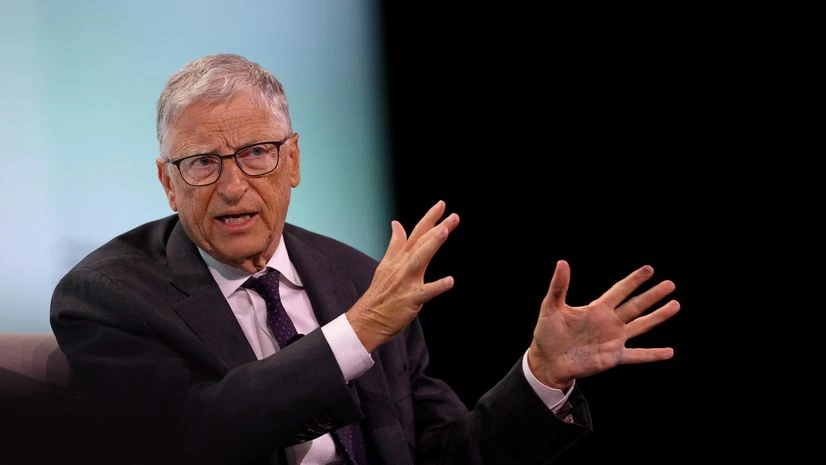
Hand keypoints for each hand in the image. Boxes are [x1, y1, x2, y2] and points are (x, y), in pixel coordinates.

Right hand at [348, 200, 459, 351]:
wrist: (367, 319)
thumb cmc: (380, 293)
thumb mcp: (386, 264)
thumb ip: (395, 244)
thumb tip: (396, 223)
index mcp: (399, 258)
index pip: (416, 233)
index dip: (429, 218)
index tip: (442, 204)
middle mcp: (403, 266)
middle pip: (421, 242)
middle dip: (437, 227)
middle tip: (454, 216)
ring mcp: (406, 281)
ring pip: (420, 259)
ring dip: (432, 244)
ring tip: (444, 231)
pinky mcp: (411, 299)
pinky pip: (426, 291)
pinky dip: (438, 286)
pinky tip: (450, 281)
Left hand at [527, 260, 678, 388]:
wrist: (547, 361)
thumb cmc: (547, 333)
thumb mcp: (551, 308)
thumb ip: (559, 286)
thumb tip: (562, 263)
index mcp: (597, 309)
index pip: (620, 291)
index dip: (634, 280)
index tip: (649, 269)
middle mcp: (609, 322)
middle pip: (636, 305)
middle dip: (652, 295)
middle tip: (670, 284)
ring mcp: (614, 340)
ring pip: (641, 325)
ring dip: (658, 317)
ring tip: (675, 305)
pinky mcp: (613, 357)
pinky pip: (638, 355)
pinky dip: (653, 354)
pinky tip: (669, 352)